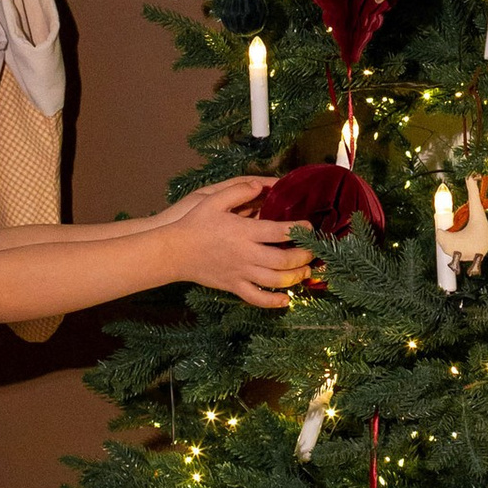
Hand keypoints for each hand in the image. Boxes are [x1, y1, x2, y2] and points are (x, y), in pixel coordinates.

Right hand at [170, 175, 314, 309]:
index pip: (280, 232)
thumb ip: (238, 190)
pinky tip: (286, 301)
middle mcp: (246, 254)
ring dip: (295, 278)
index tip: (309, 228)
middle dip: (303, 257)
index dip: (299, 230)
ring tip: (306, 272)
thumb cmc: (194, 224)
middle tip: (313, 252)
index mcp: (244, 232)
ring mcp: (240, 273)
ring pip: (274, 281)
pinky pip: (256, 298)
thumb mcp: (213, 200)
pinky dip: (273, 302)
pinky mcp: (233, 286)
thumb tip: (260, 184)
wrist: (174, 251)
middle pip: (283, 260)